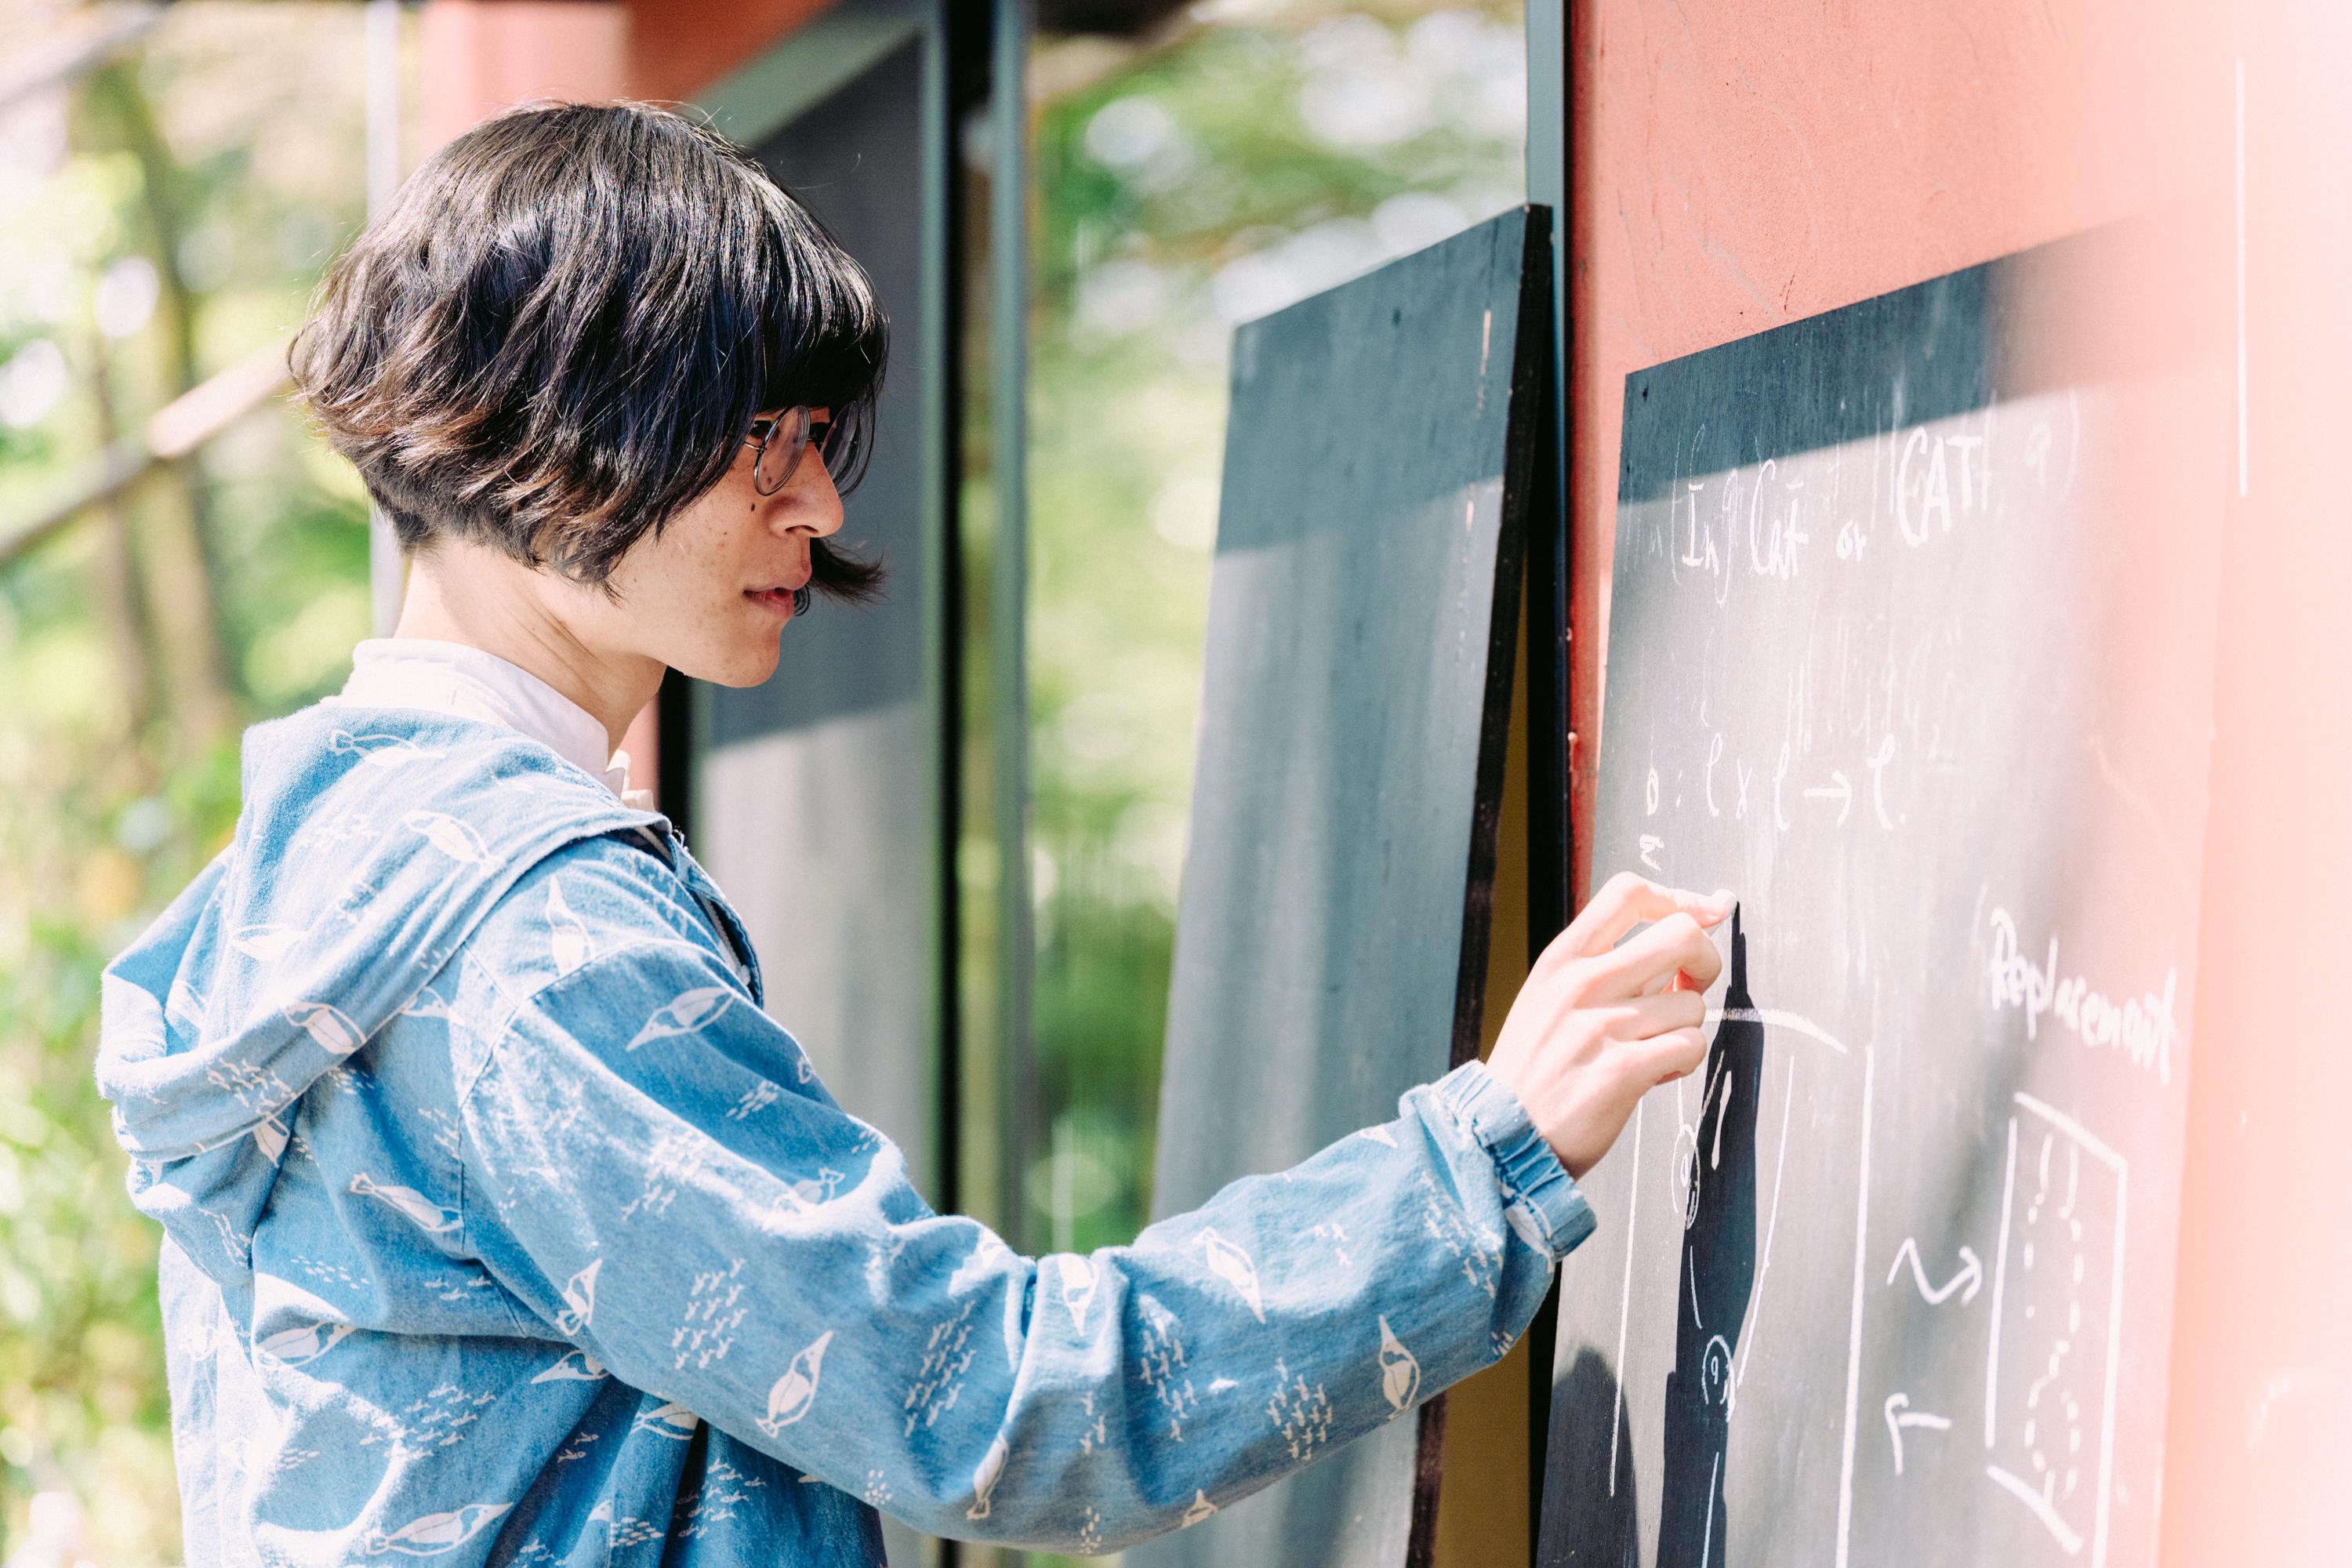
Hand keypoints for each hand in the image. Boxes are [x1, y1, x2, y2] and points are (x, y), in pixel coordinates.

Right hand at [1486, 873, 1734, 1178]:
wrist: (1501, 1134)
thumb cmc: (1532, 1068)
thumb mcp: (1547, 997)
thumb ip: (1601, 966)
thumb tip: (1676, 932)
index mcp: (1561, 959)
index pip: (1628, 893)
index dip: (1677, 898)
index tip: (1701, 915)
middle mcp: (1582, 984)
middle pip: (1680, 935)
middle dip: (1705, 960)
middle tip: (1691, 986)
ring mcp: (1602, 1026)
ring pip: (1693, 1002)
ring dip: (1686, 1027)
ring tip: (1654, 1046)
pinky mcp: (1623, 1071)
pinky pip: (1690, 1046)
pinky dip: (1684, 1061)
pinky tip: (1657, 1072)